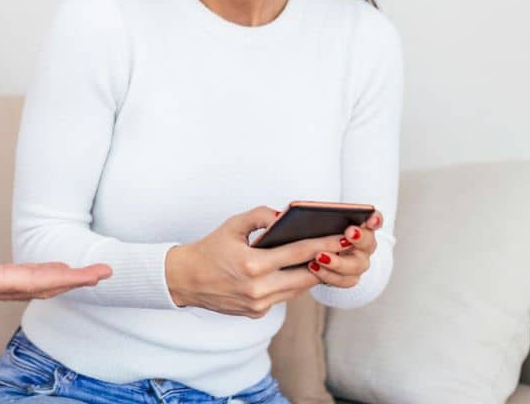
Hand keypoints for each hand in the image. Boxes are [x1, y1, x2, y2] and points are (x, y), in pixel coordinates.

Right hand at [0, 188, 112, 303]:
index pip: (33, 281)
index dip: (66, 276)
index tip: (92, 273)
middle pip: (40, 287)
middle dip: (74, 281)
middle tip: (105, 273)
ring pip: (33, 288)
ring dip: (62, 281)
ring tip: (88, 274)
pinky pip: (22, 284)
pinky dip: (44, 279)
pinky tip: (53, 273)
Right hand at [165, 205, 347, 317]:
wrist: (185, 280)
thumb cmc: (209, 249)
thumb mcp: (232, 225)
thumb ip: (260, 216)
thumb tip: (284, 215)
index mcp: (252, 264)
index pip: (299, 253)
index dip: (325, 245)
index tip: (344, 238)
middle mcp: (258, 288)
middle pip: (306, 276)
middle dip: (326, 262)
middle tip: (344, 250)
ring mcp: (258, 304)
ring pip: (297, 290)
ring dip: (311, 275)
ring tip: (327, 260)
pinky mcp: (257, 313)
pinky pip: (283, 297)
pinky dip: (292, 285)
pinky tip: (299, 273)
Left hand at [306, 210, 382, 287]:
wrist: (305, 255)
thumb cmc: (313, 232)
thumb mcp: (316, 222)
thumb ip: (321, 218)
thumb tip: (313, 214)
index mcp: (361, 227)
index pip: (374, 220)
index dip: (375, 219)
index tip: (371, 218)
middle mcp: (364, 246)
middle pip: (368, 243)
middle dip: (360, 237)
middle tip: (349, 232)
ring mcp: (358, 263)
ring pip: (356, 265)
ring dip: (339, 261)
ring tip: (319, 256)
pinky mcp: (349, 278)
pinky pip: (343, 280)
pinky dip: (328, 274)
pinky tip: (313, 266)